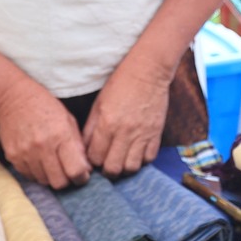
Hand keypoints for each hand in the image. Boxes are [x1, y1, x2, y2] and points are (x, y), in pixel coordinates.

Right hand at [0, 79, 91, 189]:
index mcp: (61, 134)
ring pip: (44, 181)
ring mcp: (26, 153)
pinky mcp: (13, 156)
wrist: (12, 97)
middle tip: (68, 172)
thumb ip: (78, 145)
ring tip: (53, 164)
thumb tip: (86, 169)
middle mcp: (43, 146)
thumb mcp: (68, 119)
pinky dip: (37, 173)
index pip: (75, 170)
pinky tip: (40, 161)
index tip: (82, 175)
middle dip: (67, 180)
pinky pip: (29, 176)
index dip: (82, 177)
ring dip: (51, 177)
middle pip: (59, 182)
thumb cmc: (44, 106)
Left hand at [82, 57, 169, 178]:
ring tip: (120, 160)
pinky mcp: (156, 134)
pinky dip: (141, 160)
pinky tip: (135, 153)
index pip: (95, 157)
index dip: (91, 161)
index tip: (93, 157)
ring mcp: (142, 134)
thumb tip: (84, 149)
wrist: (148, 71)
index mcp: (107, 124)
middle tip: (105, 163)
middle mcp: (125, 133)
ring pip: (131, 168)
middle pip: (113, 168)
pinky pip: (149, 159)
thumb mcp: (98, 104)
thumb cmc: (120, 84)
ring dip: (124, 168)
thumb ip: (91, 128)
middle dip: (106, 170)